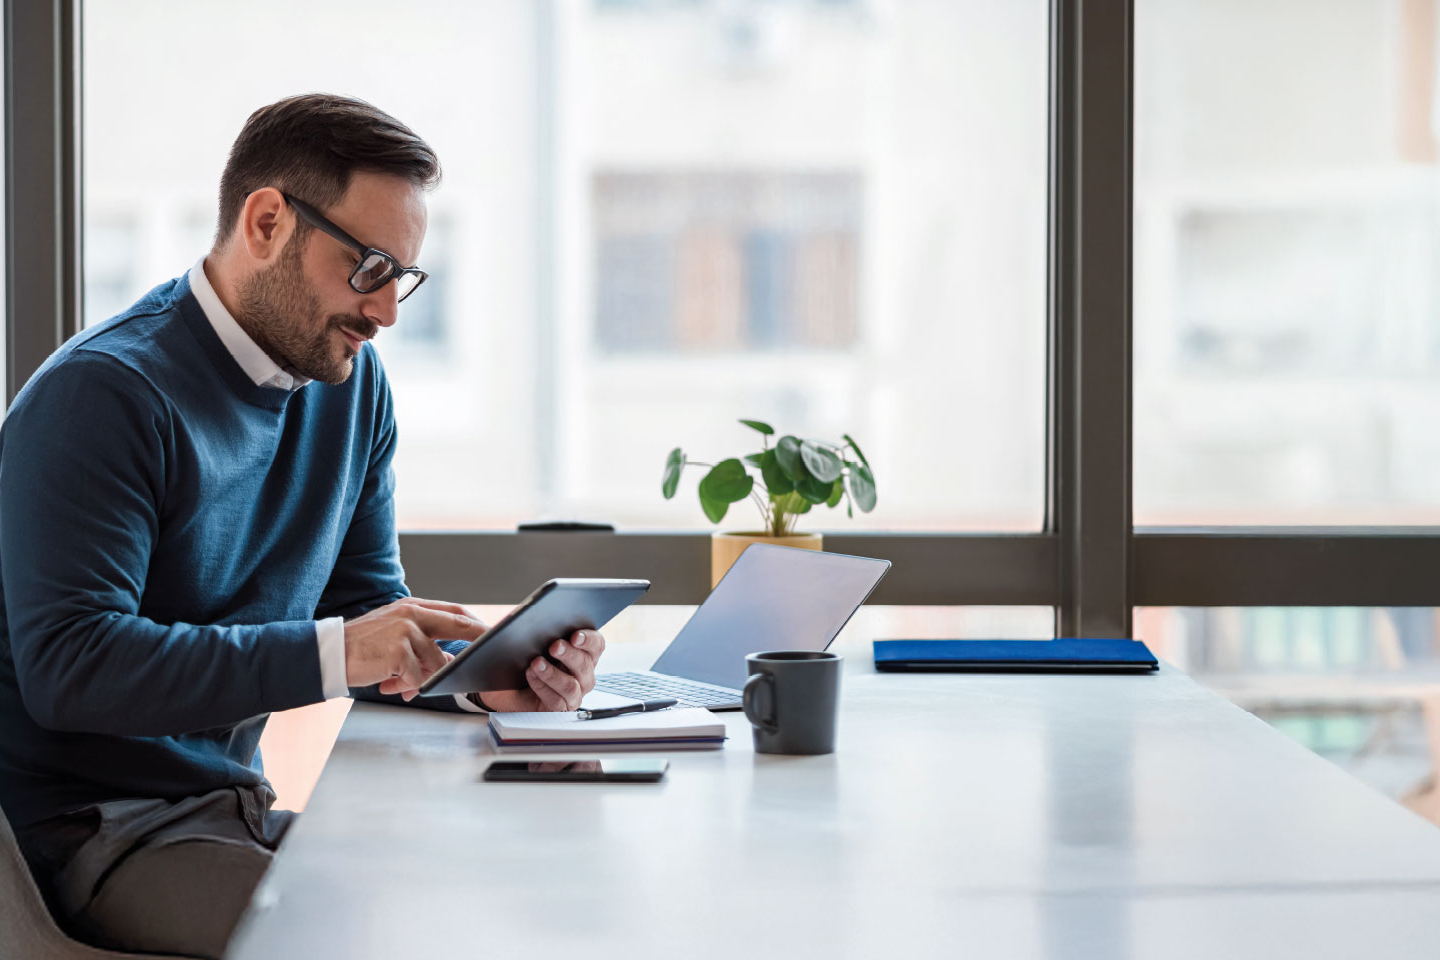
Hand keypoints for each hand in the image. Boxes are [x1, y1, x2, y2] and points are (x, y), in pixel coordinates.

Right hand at [344, 597, 488, 700]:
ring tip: (399, 682)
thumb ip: (422, 641)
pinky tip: (389, 684)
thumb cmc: (363, 646)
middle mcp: (412, 614)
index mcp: (413, 607)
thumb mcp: (394, 633)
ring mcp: (406, 631)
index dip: (476, 622)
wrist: (330, 653)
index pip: (454, 611)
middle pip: (457, 624)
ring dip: (425, 677)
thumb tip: (447, 660)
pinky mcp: (398, 652)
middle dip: (479, 638)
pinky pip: (418, 676)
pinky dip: (408, 685)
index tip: (494, 631)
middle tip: (495, 649)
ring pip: (436, 660)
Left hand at [478, 628, 606, 711]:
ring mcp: (573, 694)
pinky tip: (530, 675)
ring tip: (536, 662)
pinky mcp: (557, 709)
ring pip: (572, 686)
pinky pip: (556, 702)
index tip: (575, 635)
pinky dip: (542, 687)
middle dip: (570, 654)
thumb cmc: (523, 657)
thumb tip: (535, 615)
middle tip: (554, 646)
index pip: (597, 645)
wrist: (506, 684)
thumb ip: (537, 626)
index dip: (589, 640)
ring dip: (553, 674)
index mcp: (583, 653)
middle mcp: (583, 675)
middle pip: (586, 665)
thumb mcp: (530, 638)